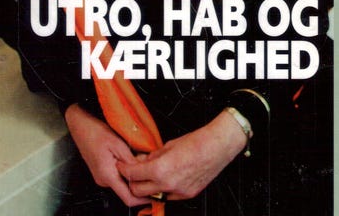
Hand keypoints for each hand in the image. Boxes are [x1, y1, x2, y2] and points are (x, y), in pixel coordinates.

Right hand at [65, 104, 150, 206]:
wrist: (80, 126)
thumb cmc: (95, 132)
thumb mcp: (117, 144)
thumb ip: (130, 161)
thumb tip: (143, 172)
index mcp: (107, 175)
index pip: (128, 198)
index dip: (142, 200)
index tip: (154, 197)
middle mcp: (103, 180)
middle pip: (126, 190)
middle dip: (139, 183)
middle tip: (150, 170)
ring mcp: (102, 176)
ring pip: (122, 182)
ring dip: (133, 175)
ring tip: (140, 160)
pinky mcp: (102, 171)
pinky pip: (117, 175)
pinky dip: (126, 170)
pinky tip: (130, 158)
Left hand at [117, 109, 247, 200]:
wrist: (216, 147)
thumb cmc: (195, 142)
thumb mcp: (168, 145)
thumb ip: (152, 156)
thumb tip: (141, 160)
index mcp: (160, 169)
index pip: (132, 174)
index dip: (124, 169)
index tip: (121, 165)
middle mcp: (167, 184)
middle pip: (138, 191)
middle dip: (132, 181)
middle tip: (131, 172)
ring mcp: (178, 192)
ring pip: (153, 196)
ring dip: (147, 187)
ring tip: (148, 175)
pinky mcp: (187, 195)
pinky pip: (168, 196)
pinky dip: (163, 189)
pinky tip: (165, 179)